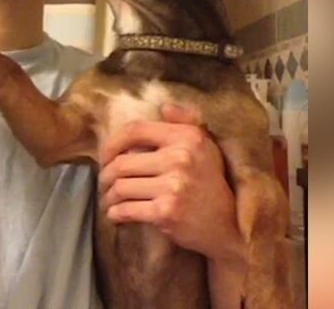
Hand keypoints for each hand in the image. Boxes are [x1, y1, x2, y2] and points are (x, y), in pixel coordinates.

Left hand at [98, 104, 244, 265]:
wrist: (228, 225)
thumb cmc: (211, 184)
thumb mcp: (206, 147)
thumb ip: (186, 122)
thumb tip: (164, 107)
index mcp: (186, 137)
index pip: (135, 130)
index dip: (112, 142)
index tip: (106, 156)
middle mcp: (179, 158)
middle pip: (122, 162)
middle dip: (106, 175)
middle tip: (105, 183)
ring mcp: (172, 186)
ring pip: (121, 187)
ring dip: (108, 196)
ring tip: (109, 200)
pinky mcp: (166, 212)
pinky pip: (127, 209)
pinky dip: (115, 214)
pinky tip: (116, 215)